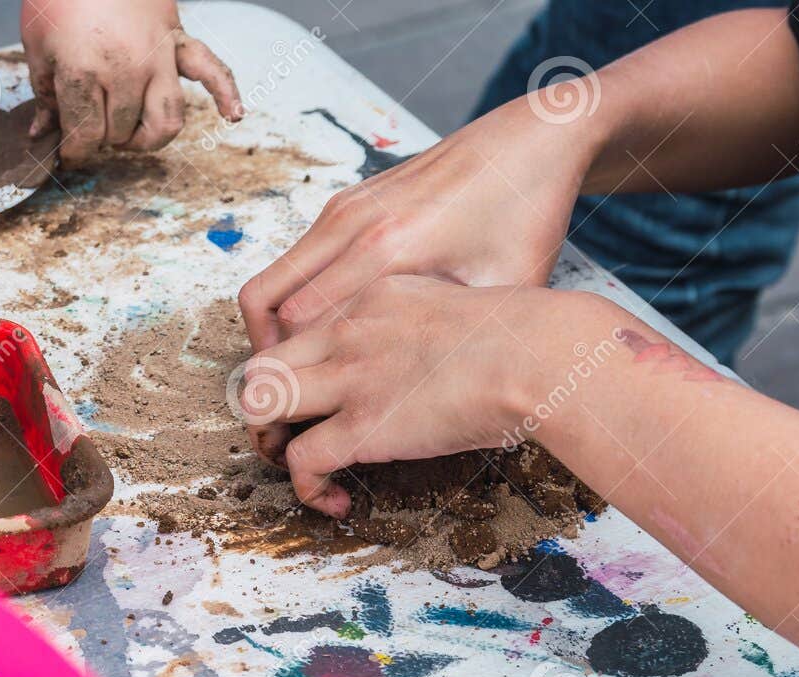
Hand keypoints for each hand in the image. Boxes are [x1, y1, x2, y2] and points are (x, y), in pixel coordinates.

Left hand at [22, 0, 241, 165]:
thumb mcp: (36, 44)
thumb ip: (45, 94)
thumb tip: (43, 135)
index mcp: (84, 71)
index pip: (85, 137)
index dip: (74, 151)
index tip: (68, 151)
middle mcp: (126, 70)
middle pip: (121, 133)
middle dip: (103, 138)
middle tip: (90, 125)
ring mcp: (158, 57)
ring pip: (166, 121)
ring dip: (148, 137)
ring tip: (131, 133)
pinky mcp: (178, 40)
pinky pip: (211, 70)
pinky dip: (226, 94)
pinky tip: (233, 115)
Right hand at [237, 95, 601, 462]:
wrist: (530, 138)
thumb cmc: (523, 213)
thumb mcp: (503, 291)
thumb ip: (452, 338)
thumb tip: (424, 394)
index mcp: (390, 251)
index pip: (303, 328)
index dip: (295, 378)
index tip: (301, 416)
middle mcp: (353, 227)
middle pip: (267, 306)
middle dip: (267, 362)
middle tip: (285, 402)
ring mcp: (343, 210)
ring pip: (271, 282)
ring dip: (270, 332)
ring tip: (295, 373)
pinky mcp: (346, 202)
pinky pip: (293, 262)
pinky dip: (289, 302)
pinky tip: (323, 332)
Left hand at [237, 277, 607, 517]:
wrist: (539, 353)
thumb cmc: (531, 336)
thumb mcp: (466, 306)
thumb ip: (437, 326)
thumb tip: (448, 358)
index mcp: (374, 298)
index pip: (305, 325)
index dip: (302, 364)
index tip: (327, 394)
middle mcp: (349, 332)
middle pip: (264, 357)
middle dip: (265, 399)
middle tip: (291, 432)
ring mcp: (350, 377)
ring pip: (259, 400)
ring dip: (269, 440)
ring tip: (298, 465)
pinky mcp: (361, 426)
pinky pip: (300, 459)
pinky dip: (306, 487)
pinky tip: (334, 501)